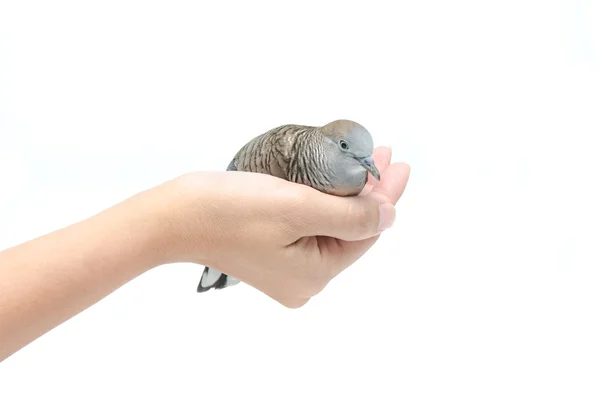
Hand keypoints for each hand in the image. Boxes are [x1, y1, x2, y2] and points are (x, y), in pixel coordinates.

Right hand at [160, 146, 409, 307]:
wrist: (172, 216)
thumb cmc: (230, 210)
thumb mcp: (297, 208)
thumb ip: (351, 215)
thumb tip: (390, 215)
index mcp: (314, 275)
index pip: (365, 232)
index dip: (385, 196)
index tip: (397, 162)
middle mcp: (304, 280)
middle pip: (349, 230)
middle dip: (368, 192)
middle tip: (383, 154)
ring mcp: (286, 269)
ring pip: (330, 227)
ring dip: (347, 193)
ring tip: (364, 161)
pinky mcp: (270, 253)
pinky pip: (310, 227)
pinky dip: (324, 202)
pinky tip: (333, 181)